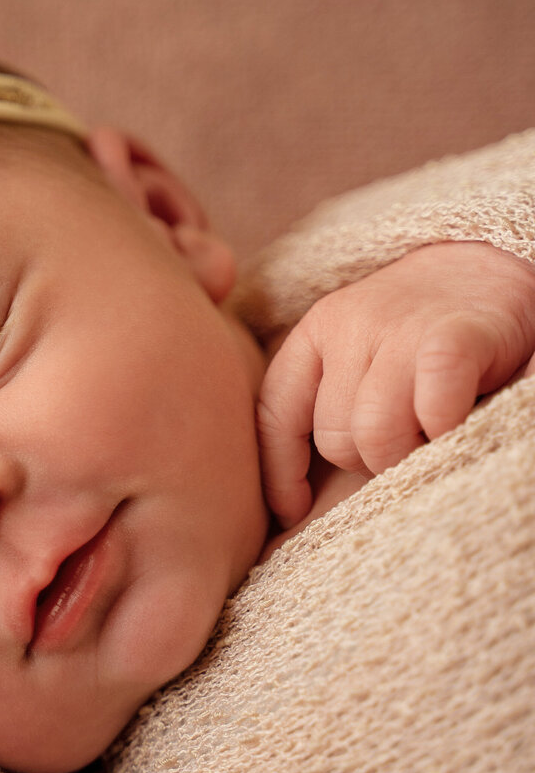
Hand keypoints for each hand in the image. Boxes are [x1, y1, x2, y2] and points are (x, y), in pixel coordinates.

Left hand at [256, 241, 534, 527]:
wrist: (498, 262)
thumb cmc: (429, 330)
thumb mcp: (366, 353)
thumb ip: (336, 398)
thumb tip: (295, 499)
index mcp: (319, 329)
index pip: (275, 412)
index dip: (280, 472)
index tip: (294, 510)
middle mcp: (350, 323)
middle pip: (334, 438)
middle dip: (370, 460)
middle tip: (410, 441)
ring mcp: (400, 328)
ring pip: (375, 436)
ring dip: (408, 456)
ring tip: (434, 436)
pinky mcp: (452, 339)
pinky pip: (431, 414)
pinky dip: (446, 435)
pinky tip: (458, 426)